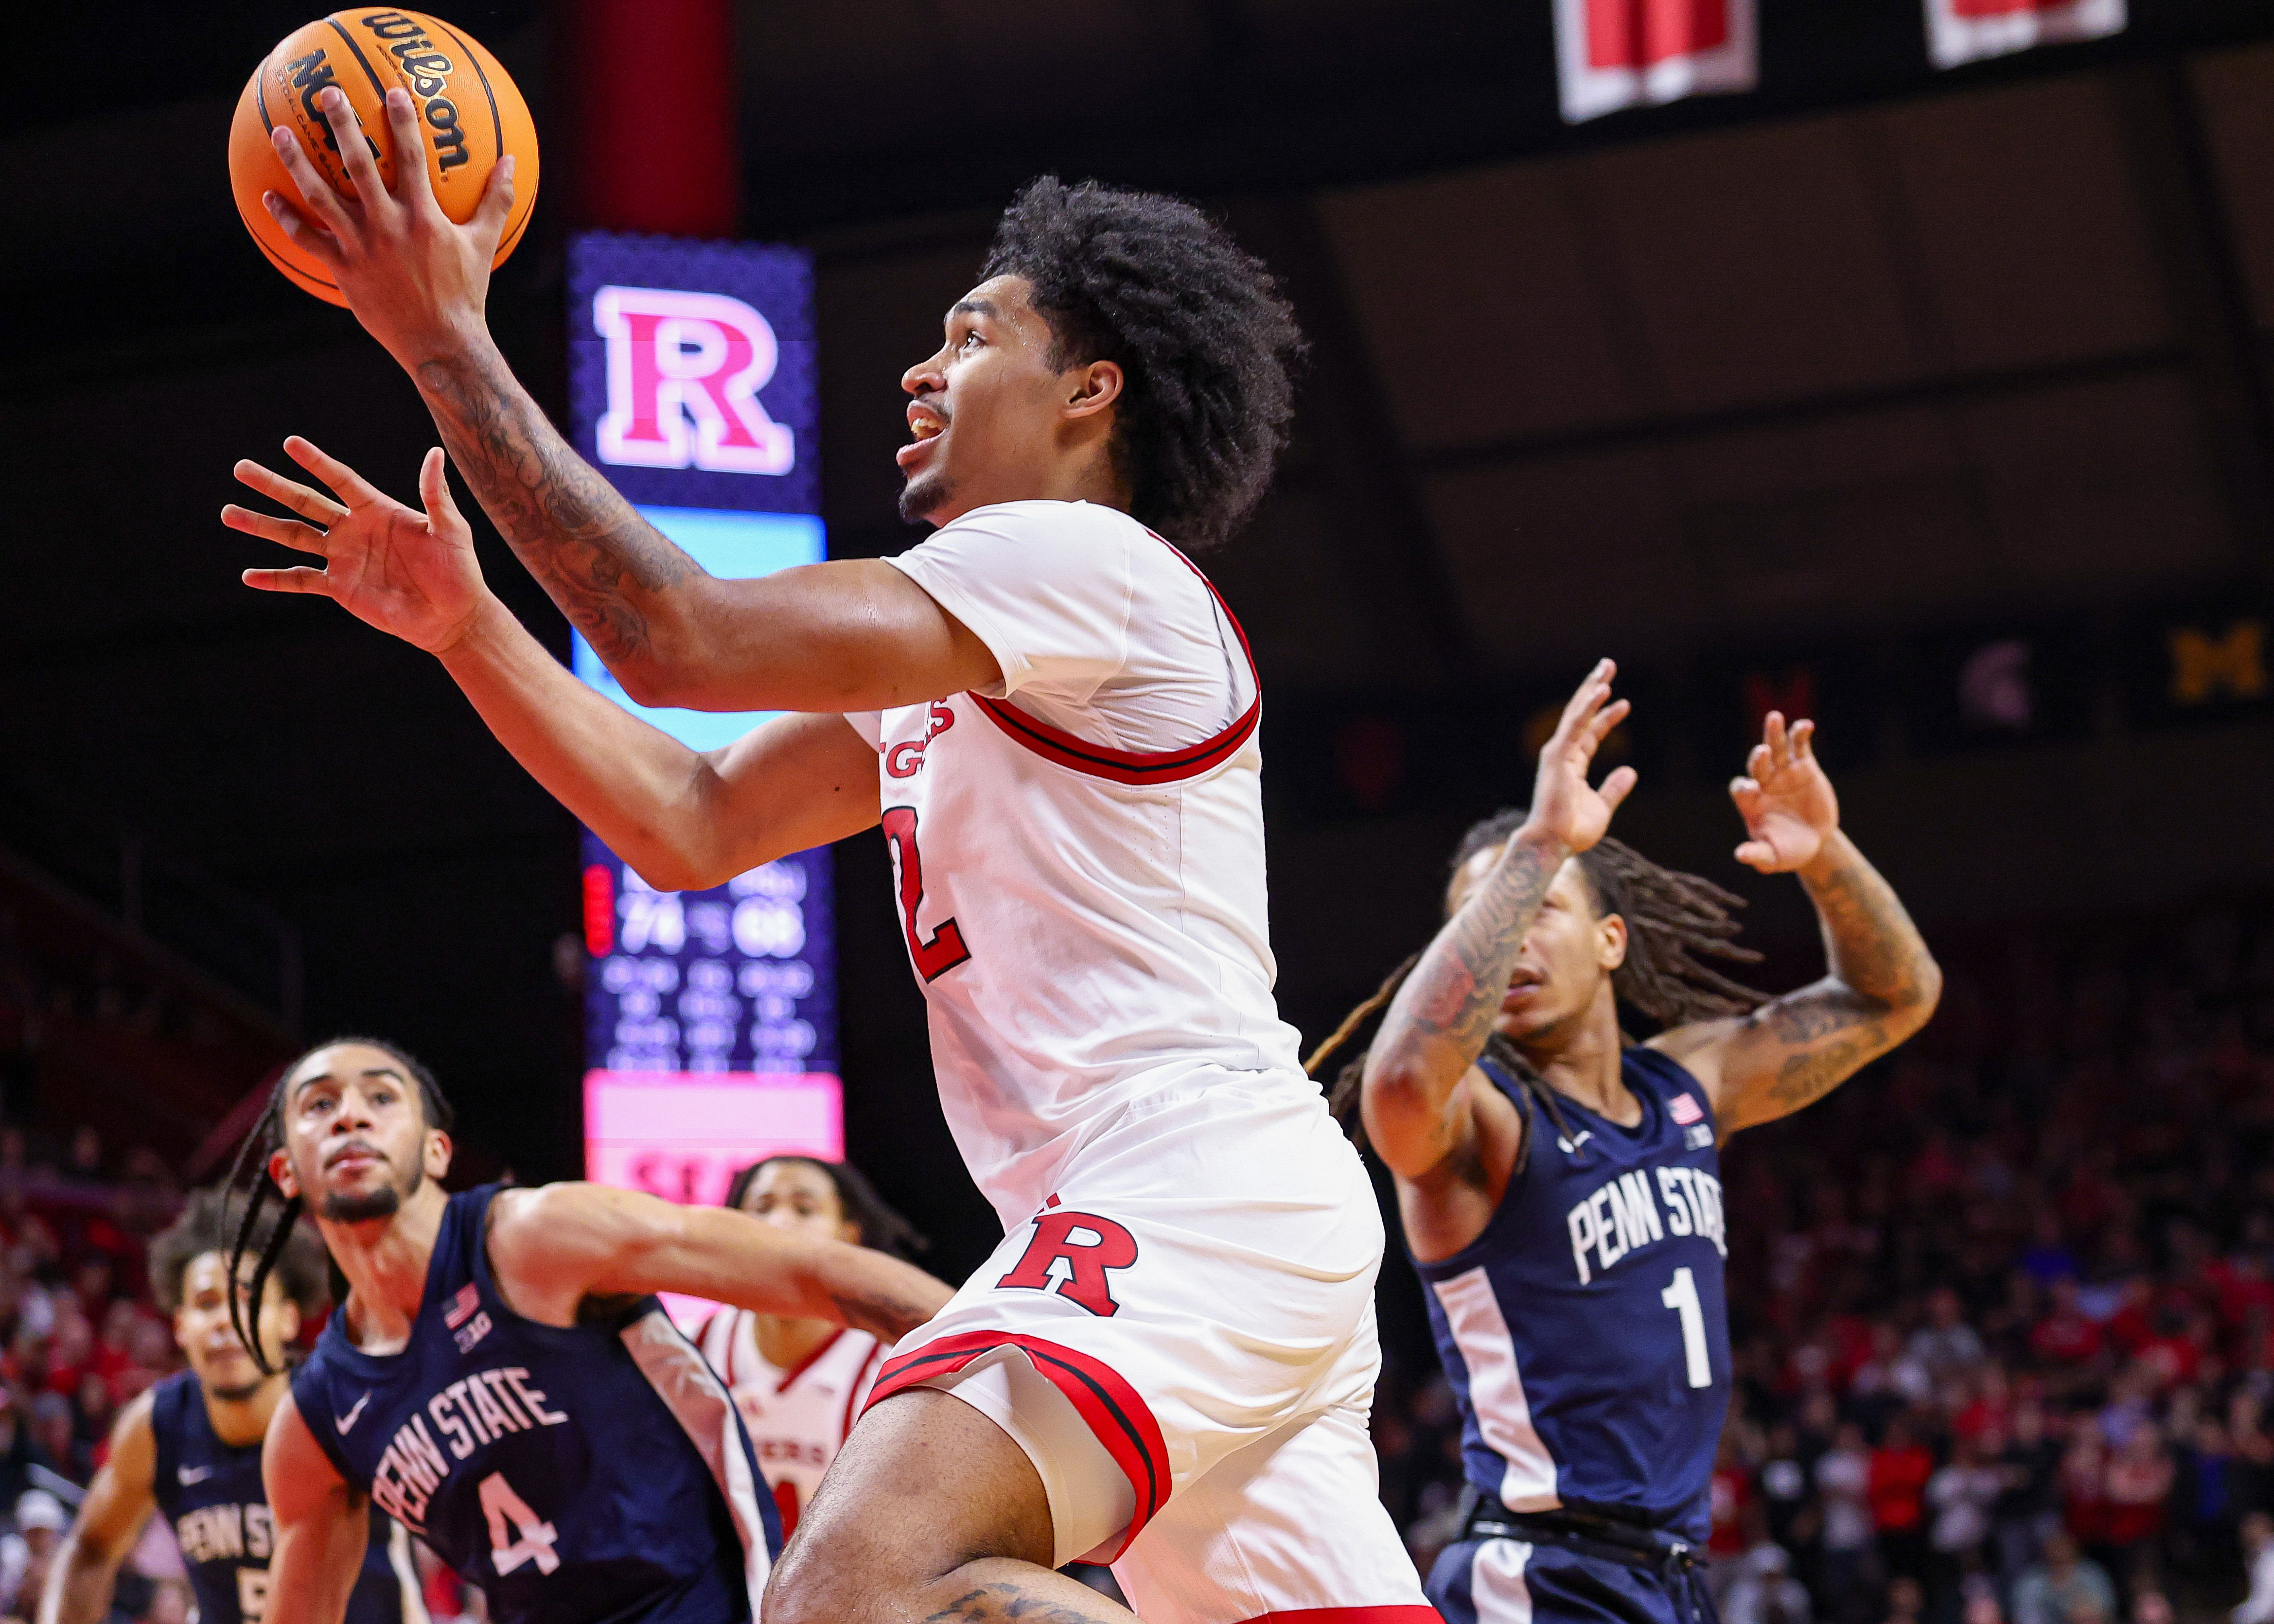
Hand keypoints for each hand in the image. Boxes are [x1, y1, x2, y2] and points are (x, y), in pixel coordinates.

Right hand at [225, 438, 491, 654]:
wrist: (453, 616)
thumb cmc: (458, 570)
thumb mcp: (451, 530)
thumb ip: (437, 494)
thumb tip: (435, 453)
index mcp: (379, 510)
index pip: (341, 480)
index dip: (317, 463)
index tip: (290, 443)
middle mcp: (355, 529)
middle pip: (306, 502)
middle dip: (274, 486)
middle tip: (241, 468)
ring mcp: (344, 558)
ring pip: (294, 536)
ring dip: (262, 525)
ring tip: (229, 513)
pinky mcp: (340, 587)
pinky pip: (301, 580)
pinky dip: (275, 578)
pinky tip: (248, 575)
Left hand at [264, 85, 513, 366]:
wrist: (441, 343)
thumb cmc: (466, 293)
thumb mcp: (485, 244)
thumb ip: (497, 200)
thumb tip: (513, 162)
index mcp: (423, 216)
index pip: (410, 157)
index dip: (401, 121)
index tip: (391, 91)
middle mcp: (388, 225)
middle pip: (358, 164)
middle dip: (341, 124)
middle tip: (326, 92)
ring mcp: (362, 247)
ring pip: (321, 196)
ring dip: (298, 161)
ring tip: (281, 132)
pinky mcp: (344, 269)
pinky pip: (307, 239)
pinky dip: (286, 218)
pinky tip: (268, 196)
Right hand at [1522, 660, 1636, 854]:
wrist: (1552, 844)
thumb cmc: (1571, 831)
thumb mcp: (1602, 807)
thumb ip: (1615, 788)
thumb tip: (1631, 770)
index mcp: (1571, 765)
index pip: (1590, 734)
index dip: (1606, 717)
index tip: (1623, 703)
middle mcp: (1562, 755)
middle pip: (1581, 715)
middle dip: (1594, 689)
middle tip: (1607, 666)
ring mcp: (1558, 754)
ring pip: (1577, 714)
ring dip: (1592, 689)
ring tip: (1606, 668)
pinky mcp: (1558, 757)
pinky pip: (1576, 727)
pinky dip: (1589, 708)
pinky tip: (1602, 691)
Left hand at [1730, 712, 1839, 871]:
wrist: (1814, 841)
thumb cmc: (1788, 850)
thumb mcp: (1773, 858)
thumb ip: (1758, 855)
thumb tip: (1740, 855)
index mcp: (1752, 803)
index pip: (1741, 789)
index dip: (1744, 787)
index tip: (1751, 789)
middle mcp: (1764, 784)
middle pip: (1757, 765)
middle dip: (1759, 759)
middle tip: (1762, 753)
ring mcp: (1784, 773)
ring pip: (1776, 748)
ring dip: (1773, 733)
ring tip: (1774, 717)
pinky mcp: (1804, 767)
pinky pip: (1800, 747)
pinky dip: (1800, 735)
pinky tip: (1805, 725)